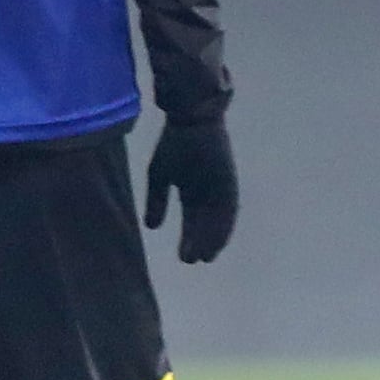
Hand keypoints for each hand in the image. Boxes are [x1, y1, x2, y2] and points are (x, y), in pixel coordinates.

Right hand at [142, 111, 238, 266]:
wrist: (191, 119)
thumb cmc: (174, 143)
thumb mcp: (159, 175)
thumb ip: (157, 201)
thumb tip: (150, 228)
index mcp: (193, 187)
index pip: (194, 218)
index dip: (190, 236)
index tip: (186, 256)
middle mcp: (210, 190)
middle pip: (206, 222)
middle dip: (199, 241)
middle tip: (191, 260)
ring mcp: (221, 187)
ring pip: (219, 220)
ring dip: (213, 239)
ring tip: (204, 257)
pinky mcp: (229, 182)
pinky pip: (228, 210)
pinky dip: (223, 227)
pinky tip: (217, 240)